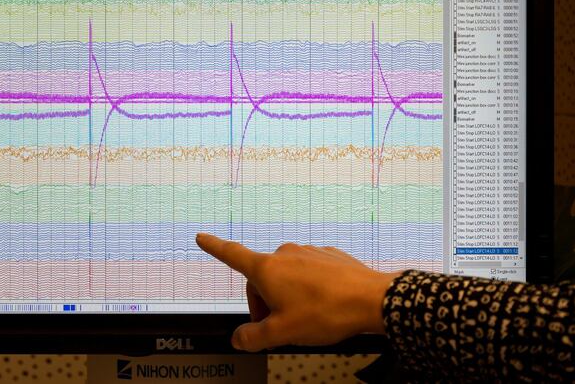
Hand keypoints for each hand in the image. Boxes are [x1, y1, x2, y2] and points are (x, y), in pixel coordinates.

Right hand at [195, 233, 398, 351]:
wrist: (373, 300)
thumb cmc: (327, 312)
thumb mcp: (283, 333)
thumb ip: (254, 337)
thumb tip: (239, 338)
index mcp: (267, 269)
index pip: (231, 254)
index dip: (213, 246)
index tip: (202, 237)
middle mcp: (285, 254)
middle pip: (261, 279)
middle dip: (264, 303)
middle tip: (280, 327)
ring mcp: (308, 252)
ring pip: (286, 277)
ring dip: (287, 297)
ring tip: (307, 318)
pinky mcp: (328, 256)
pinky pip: (309, 273)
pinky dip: (309, 289)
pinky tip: (323, 306)